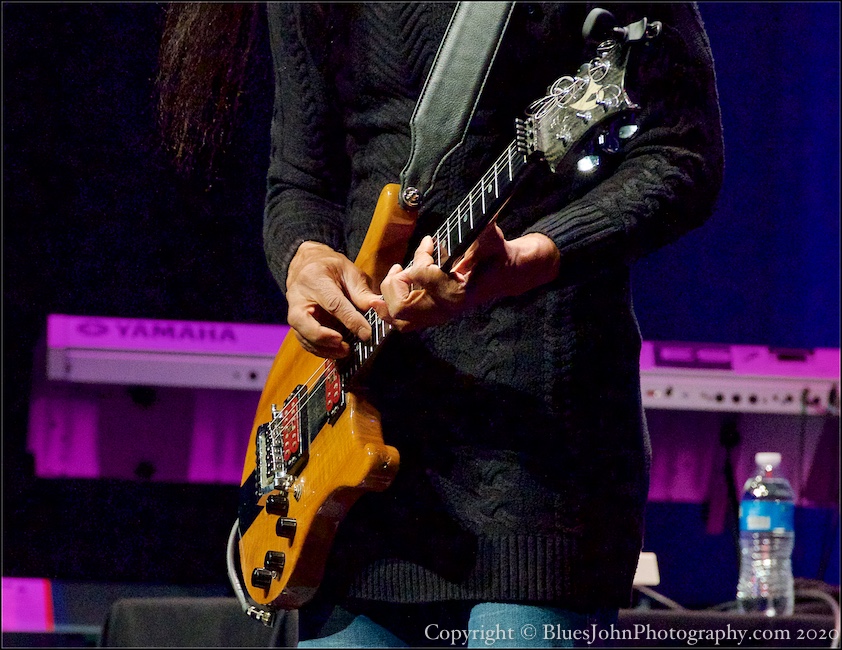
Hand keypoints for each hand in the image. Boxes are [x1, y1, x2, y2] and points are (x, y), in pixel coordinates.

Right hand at [285, 241, 384, 357]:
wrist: (307, 265)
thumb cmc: (330, 267)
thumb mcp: (349, 271)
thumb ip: (362, 292)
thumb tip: (379, 308)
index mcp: (314, 279)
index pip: (332, 303)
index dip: (350, 320)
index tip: (366, 333)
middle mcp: (298, 297)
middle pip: (303, 322)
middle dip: (323, 337)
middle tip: (343, 344)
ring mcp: (294, 312)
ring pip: (303, 336)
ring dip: (323, 348)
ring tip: (345, 351)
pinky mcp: (297, 324)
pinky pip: (305, 342)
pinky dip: (320, 350)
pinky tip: (337, 352)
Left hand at [377, 226, 559, 330]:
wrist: (504, 274)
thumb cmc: (496, 253)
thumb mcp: (491, 238)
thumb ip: (481, 234)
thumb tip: (478, 220)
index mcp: (457, 292)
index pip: (421, 274)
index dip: (420, 256)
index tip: (429, 243)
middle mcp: (445, 308)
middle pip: (401, 307)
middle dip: (393, 284)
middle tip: (400, 267)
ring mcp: (438, 314)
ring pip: (399, 319)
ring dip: (387, 300)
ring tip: (391, 278)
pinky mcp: (433, 314)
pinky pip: (404, 320)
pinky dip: (391, 307)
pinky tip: (392, 288)